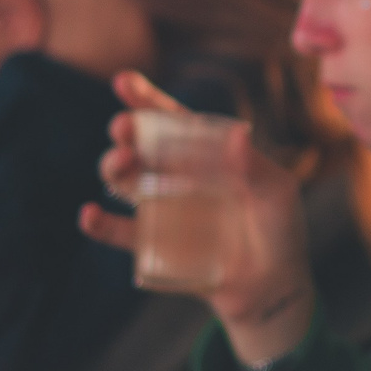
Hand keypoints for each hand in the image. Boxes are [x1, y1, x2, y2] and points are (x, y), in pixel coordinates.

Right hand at [78, 72, 314, 368]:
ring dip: (113, 168)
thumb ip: (254, 167)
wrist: (274, 289)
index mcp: (208, 155)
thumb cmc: (280, 232)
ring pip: (126, 181)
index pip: (175, 122)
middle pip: (144, 146)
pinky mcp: (155, 246)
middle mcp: (180, 176)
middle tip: (123, 129)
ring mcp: (164, 209)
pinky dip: (101, 224)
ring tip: (118, 164)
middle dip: (127, 132)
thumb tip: (237, 134)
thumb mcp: (277, 195)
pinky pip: (121, 233)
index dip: (148, 101)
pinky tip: (89, 215)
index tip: (124, 81)